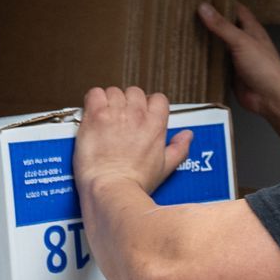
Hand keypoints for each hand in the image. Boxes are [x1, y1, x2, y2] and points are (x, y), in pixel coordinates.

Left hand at [75, 87, 193, 194]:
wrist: (112, 187)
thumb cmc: (135, 182)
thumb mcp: (165, 167)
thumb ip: (179, 148)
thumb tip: (187, 136)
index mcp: (155, 124)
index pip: (158, 98)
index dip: (149, 105)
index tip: (142, 113)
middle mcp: (136, 114)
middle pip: (134, 92)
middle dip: (128, 102)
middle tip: (121, 118)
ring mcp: (115, 113)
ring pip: (114, 92)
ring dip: (110, 102)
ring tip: (105, 117)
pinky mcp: (96, 115)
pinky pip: (95, 94)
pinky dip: (93, 100)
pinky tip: (93, 112)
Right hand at [198, 0, 279, 115]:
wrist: (269, 97)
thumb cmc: (263, 67)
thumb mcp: (241, 41)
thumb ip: (222, 26)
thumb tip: (203, 7)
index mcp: (251, 30)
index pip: (236, 10)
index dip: (223, 2)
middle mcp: (244, 42)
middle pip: (225, 28)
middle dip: (210, 22)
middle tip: (188, 14)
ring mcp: (237, 59)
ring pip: (219, 47)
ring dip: (206, 42)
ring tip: (184, 32)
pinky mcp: (230, 74)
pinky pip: (215, 65)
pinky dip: (205, 61)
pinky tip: (191, 57)